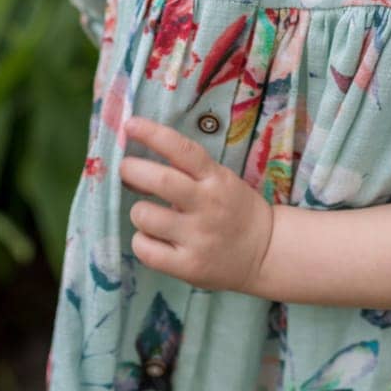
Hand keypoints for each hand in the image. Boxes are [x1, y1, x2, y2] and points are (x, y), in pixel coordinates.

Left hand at [119, 115, 275, 295]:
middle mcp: (207, 205)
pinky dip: (141, 240)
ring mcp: (198, 237)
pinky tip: (152, 238)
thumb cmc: (233, 209)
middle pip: (161, 181)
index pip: (183, 150)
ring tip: (147, 213)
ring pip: (146, 216)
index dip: (153, 134)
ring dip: (138, 211)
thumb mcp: (220, 180)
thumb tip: (138, 160)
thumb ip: (187, 171)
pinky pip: (146, 250)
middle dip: (132, 170)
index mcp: (215, 178)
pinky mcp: (189, 266)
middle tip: (125, 169)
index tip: (130, 124)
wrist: (265, 251)